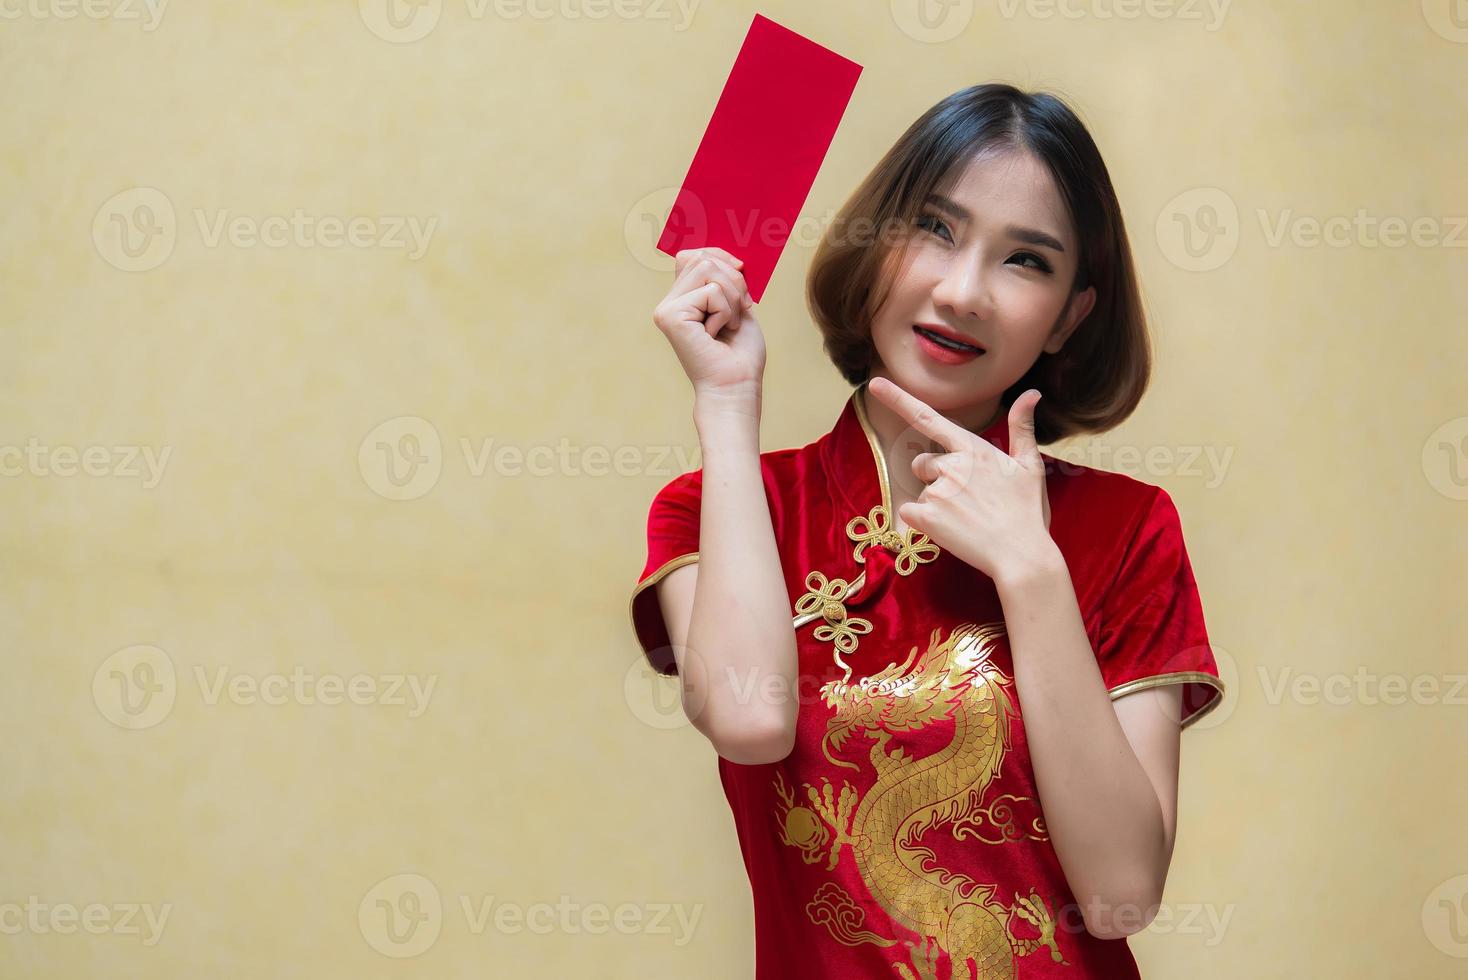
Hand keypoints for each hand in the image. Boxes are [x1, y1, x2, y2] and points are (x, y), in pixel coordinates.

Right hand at [652, 247, 765, 402]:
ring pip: (707, 267)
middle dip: (734, 280)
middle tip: (740, 311)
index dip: (719, 254)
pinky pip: (712, 291)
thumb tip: (730, 255)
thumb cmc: (740, 354)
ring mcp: (666, 309)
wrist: (736, 387)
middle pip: (702, 257)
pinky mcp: (670, 316)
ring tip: (728, 325)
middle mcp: (669, 303)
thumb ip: (726, 278)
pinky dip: (726, 311)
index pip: (693, 255)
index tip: (741, 270)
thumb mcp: (738, 306)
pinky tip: (717, 335)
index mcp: (682, 300)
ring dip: (732, 296)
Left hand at [866, 376, 1056, 582]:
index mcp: (973, 449)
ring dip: (935, 503)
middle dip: (936, 478)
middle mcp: (951, 465)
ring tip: (965, 518)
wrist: (1022, 555)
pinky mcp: (926, 517)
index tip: (874, 383)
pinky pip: (910, 513)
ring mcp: (938, 491)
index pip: (929, 418)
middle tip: (966, 500)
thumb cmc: (1027, 512)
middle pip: (923, 464)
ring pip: (921, 491)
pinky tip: (951, 530)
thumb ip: (1022, 428)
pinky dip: (923, 522)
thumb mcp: (1030, 466)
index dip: (899, 399)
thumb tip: (1032, 393)